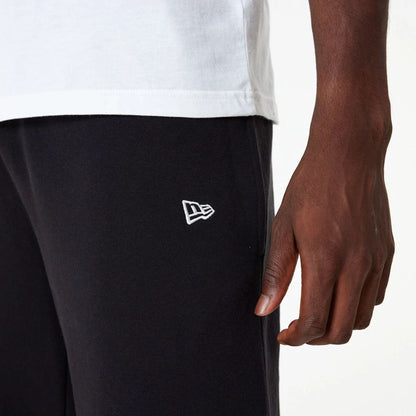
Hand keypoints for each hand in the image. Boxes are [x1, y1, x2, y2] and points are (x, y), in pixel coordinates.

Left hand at [254, 115, 394, 345]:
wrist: (348, 155)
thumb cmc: (311, 186)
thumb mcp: (283, 227)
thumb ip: (276, 273)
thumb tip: (264, 308)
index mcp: (326, 260)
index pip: (314, 321)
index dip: (295, 338)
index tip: (283, 335)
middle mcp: (356, 266)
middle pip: (342, 330)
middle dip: (316, 339)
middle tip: (298, 329)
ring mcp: (376, 261)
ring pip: (363, 318)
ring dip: (338, 324)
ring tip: (317, 311)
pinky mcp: (387, 253)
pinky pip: (376, 296)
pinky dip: (357, 305)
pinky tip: (338, 290)